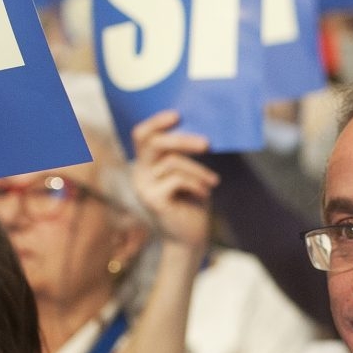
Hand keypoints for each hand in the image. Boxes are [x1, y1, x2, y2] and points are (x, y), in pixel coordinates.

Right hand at [131, 110, 217, 250]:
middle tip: (207, 144)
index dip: (156, 121)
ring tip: (213, 181)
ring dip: (198, 170)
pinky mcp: (152, 200)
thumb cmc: (193, 201)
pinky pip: (177, 179)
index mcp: (146, 162)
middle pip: (155, 143)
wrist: (190, 236)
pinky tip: (205, 194)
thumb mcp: (191, 171)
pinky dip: (196, 184)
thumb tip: (200, 127)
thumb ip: (187, 153)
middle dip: (183, 140)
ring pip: (172, 162)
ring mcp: (143, 186)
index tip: (177, 115)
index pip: (141, 135)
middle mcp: (139, 172)